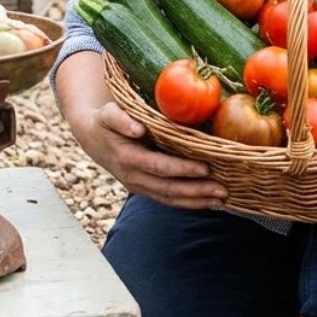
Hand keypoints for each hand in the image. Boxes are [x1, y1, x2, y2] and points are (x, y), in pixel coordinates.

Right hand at [72, 101, 227, 209]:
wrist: (93, 139)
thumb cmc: (106, 121)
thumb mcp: (108, 114)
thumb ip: (120, 119)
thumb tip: (138, 128)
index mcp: (128, 158)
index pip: (159, 167)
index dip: (182, 169)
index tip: (205, 168)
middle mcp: (133, 177)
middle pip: (168, 189)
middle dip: (196, 191)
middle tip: (222, 190)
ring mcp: (140, 187)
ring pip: (170, 199)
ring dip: (196, 202)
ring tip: (221, 200)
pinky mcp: (145, 190)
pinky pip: (168, 200)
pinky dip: (189, 203)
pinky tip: (209, 202)